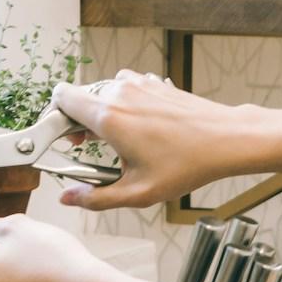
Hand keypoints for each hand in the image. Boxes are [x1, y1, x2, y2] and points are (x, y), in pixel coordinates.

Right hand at [52, 71, 256, 210]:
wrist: (225, 140)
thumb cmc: (186, 164)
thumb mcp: (137, 192)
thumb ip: (96, 197)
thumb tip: (68, 199)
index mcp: (108, 116)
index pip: (61, 97)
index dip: (56, 118)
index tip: (64, 138)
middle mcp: (120, 92)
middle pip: (80, 97)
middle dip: (78, 121)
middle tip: (89, 147)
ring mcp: (139, 83)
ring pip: (103, 92)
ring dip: (102, 112)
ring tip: (115, 139)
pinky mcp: (154, 82)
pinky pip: (126, 88)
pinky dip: (123, 104)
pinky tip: (138, 128)